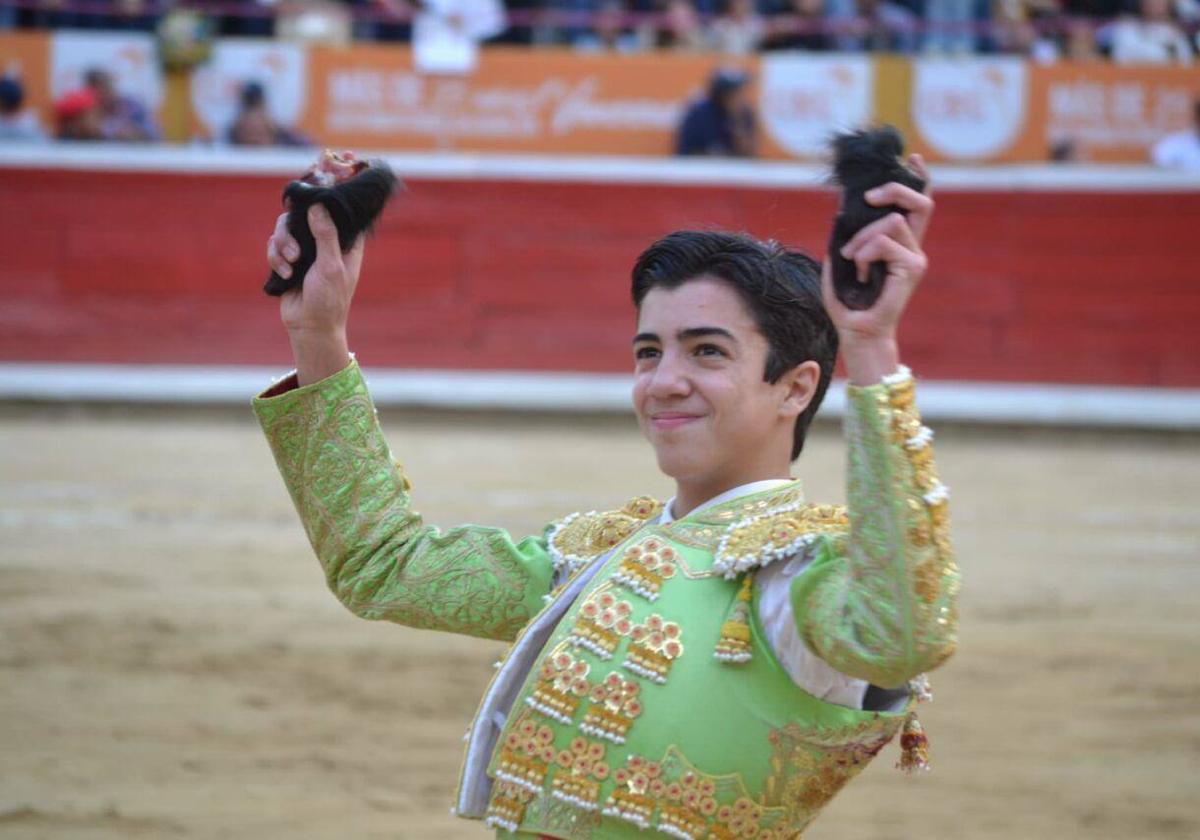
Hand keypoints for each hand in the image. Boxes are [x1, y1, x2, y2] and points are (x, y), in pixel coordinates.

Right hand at [267, 204, 364, 384]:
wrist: (309, 326)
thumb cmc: (329, 299)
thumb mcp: (331, 266)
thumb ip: (325, 235)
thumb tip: (318, 205)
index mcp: (345, 242)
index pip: (338, 212)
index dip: (325, 201)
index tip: (311, 198)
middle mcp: (325, 242)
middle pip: (302, 214)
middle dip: (291, 230)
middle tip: (295, 252)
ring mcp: (305, 250)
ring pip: (284, 229)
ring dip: (282, 246)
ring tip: (290, 265)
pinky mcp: (287, 260)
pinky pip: (274, 246)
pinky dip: (275, 258)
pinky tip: (285, 275)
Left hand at [821, 154, 933, 382]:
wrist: (856, 331)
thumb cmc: (847, 302)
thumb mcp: (840, 260)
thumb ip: (846, 235)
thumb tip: (843, 208)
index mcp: (899, 244)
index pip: (916, 205)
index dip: (918, 178)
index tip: (912, 158)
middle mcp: (912, 247)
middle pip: (920, 201)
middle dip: (894, 189)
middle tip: (869, 197)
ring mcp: (914, 258)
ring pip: (891, 222)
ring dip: (862, 236)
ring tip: (852, 258)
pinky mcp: (911, 268)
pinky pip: (885, 242)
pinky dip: (865, 252)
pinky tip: (860, 270)